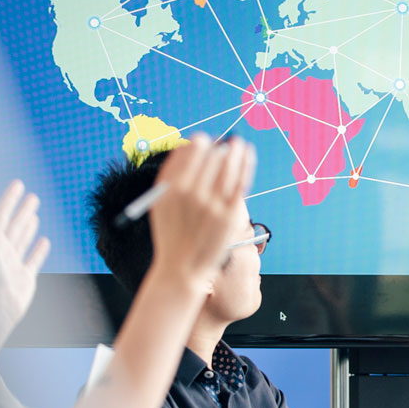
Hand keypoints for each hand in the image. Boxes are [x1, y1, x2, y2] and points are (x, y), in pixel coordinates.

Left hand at [0, 179, 50, 362]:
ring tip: (34, 214)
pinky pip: (33, 259)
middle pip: (13, 225)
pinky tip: (45, 240)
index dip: (9, 198)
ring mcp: (13, 263)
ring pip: (22, 239)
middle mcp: (1, 251)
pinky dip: (39, 249)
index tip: (18, 184)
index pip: (1, 214)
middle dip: (21, 209)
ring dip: (28, 225)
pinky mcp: (25, 276)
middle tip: (32, 195)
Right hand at [148, 133, 256, 284]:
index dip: (201, 142)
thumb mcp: (160, 203)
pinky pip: (241, 182)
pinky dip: (246, 164)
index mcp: (172, 188)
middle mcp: (192, 194)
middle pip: (212, 157)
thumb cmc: (171, 233)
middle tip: (224, 142)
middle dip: (219, 146)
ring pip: (228, 167)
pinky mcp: (230, 215)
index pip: (191, 152)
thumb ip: (170, 174)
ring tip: (239, 143)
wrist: (182, 268)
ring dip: (235, 150)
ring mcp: (212, 205)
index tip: (205, 140)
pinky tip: (248, 154)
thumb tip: (188, 144)